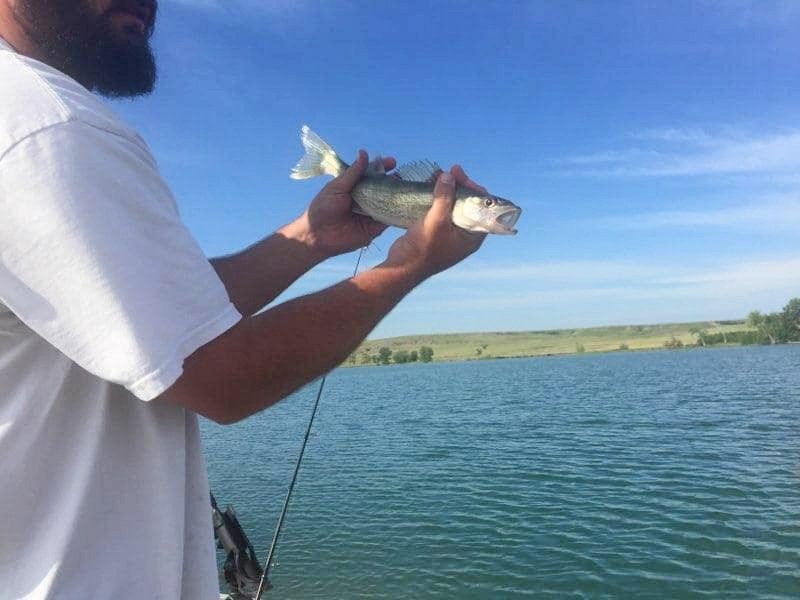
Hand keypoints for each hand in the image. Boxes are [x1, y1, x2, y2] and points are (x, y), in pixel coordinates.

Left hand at [297, 150, 395, 258]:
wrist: (317, 234)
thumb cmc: (323, 208)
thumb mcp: (337, 187)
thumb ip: (353, 172)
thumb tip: (364, 153)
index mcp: (355, 186)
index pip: (372, 174)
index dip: (382, 167)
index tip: (392, 162)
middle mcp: (365, 199)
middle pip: (383, 188)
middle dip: (392, 182)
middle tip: (398, 179)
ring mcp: (370, 213)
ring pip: (387, 203)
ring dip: (395, 197)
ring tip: (403, 191)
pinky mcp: (374, 229)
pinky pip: (387, 220)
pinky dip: (395, 214)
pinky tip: (402, 207)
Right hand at [384, 166, 485, 282]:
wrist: (403, 267)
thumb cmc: (424, 248)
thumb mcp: (437, 221)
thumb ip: (444, 197)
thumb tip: (448, 176)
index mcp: (473, 236)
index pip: (482, 208)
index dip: (474, 190)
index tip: (461, 177)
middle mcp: (464, 235)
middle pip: (468, 204)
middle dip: (459, 186)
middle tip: (450, 172)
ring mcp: (450, 233)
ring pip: (453, 206)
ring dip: (447, 190)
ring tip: (437, 175)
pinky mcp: (436, 231)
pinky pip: (440, 211)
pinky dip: (437, 198)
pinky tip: (429, 187)